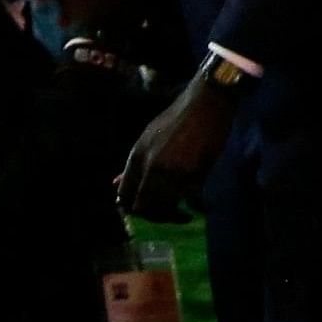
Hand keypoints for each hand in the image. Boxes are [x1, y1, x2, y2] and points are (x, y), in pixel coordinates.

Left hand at [118, 66, 237, 218]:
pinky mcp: (195, 174)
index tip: (146, 211)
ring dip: (174, 216)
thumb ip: (134, 164)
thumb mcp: (149, 138)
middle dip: (155, 216)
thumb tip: (115, 183)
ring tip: (184, 214)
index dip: (133, 208)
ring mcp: (172, 172)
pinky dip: (196, 206)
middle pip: (143, 207)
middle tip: (167, 215)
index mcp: (136, 156)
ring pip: (165, 208)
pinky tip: (201, 206)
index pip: (124, 195)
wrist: (206, 104)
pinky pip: (192, 200)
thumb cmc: (178, 118)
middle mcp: (150, 167)